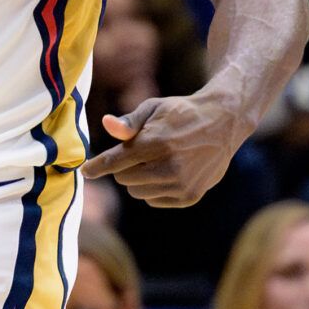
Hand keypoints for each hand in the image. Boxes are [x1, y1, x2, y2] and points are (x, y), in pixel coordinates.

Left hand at [85, 89, 252, 205]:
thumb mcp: (154, 108)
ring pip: (137, 192)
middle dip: (124, 167)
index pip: (116, 162)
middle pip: (124, 179)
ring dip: (138, 179)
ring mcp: (181, 184)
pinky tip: (167, 172)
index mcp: (156, 142)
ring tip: (156, 160)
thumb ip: (128, 123)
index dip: (97, 167)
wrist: (223, 123)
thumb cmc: (181, 113)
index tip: (85, 172)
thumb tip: (105, 124)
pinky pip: (154, 200)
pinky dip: (153, 189)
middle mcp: (169, 167)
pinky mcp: (190, 196)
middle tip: (140, 152)